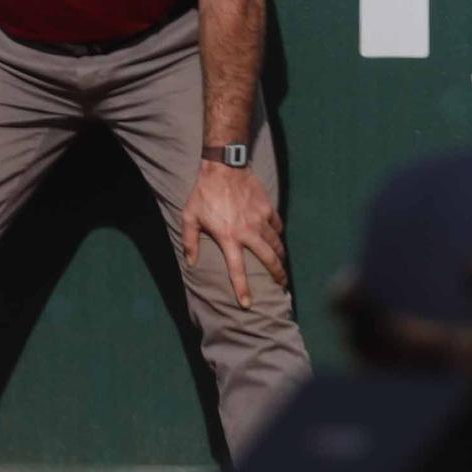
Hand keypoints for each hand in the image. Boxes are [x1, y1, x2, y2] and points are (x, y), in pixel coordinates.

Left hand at [180, 162, 287, 308]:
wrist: (224, 167)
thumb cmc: (203, 193)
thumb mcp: (189, 217)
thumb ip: (190, 241)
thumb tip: (191, 262)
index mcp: (228, 237)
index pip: (237, 269)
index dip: (242, 288)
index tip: (248, 303)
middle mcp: (248, 232)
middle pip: (268, 259)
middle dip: (278, 275)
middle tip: (282, 285)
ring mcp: (261, 220)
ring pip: (276, 244)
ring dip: (279, 256)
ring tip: (281, 265)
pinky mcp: (268, 208)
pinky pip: (277, 226)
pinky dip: (278, 234)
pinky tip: (276, 238)